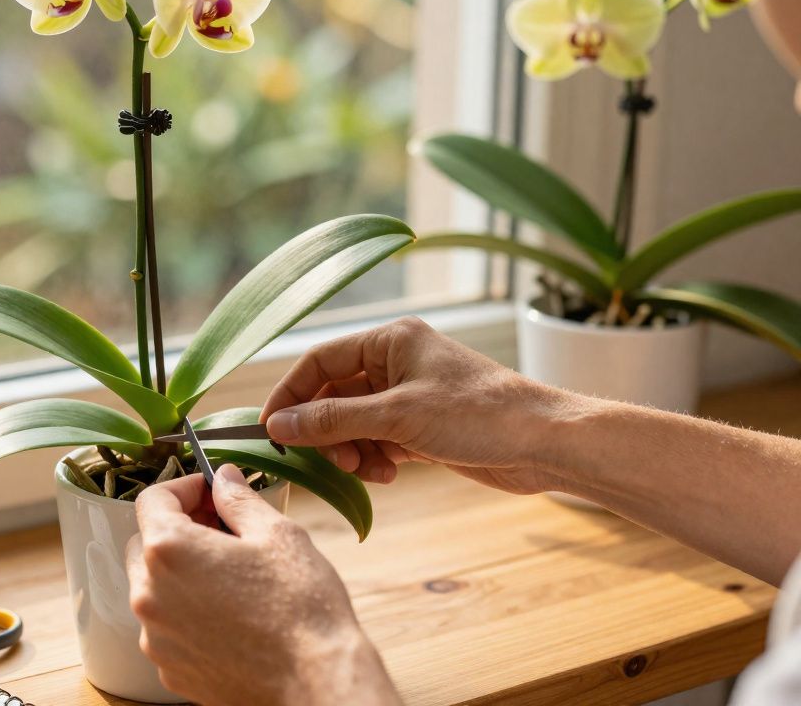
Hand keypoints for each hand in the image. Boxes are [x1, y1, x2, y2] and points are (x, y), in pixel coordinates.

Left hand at [126, 465, 400, 705]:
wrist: (314, 682)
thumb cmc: (301, 609)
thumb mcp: (277, 535)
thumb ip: (239, 500)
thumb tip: (223, 479)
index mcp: (169, 550)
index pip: (152, 500)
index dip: (183, 488)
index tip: (209, 491)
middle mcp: (149, 594)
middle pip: (144, 544)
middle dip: (176, 530)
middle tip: (221, 530)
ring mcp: (156, 637)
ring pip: (152, 588)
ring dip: (179, 574)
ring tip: (229, 576)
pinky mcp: (170, 668)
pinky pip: (166, 628)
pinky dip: (186, 614)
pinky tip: (228, 614)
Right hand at [260, 317, 579, 494]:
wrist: (545, 444)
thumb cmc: (478, 415)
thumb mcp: (396, 416)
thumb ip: (332, 420)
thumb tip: (278, 425)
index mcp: (390, 340)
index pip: (318, 362)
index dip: (290, 395)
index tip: (270, 430)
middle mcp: (396, 362)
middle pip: (333, 396)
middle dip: (327, 431)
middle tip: (332, 460)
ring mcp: (409, 396)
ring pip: (353, 423)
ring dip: (351, 450)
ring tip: (367, 470)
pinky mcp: (422, 427)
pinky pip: (377, 441)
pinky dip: (374, 459)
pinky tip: (389, 474)